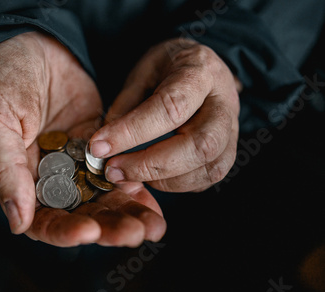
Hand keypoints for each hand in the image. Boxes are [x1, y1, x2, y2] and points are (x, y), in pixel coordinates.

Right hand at [0, 31, 165, 246]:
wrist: (28, 43)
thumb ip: (4, 170)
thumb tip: (18, 223)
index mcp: (18, 181)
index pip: (41, 220)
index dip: (64, 231)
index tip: (88, 232)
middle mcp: (48, 180)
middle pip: (79, 214)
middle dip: (107, 227)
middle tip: (134, 233)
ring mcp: (75, 163)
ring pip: (102, 198)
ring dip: (127, 213)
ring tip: (153, 226)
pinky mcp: (97, 147)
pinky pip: (117, 171)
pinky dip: (135, 186)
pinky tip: (153, 200)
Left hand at [89, 38, 240, 191]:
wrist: (201, 65)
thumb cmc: (168, 67)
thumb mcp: (141, 72)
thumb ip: (124, 106)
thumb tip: (104, 146)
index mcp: (200, 71)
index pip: (170, 108)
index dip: (131, 132)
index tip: (99, 147)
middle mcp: (225, 103)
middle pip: (200, 145)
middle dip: (151, 165)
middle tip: (114, 170)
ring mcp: (233, 130)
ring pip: (209, 167)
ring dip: (163, 180)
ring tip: (129, 174)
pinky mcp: (229, 151)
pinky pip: (208, 178)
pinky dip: (176, 185)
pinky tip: (151, 176)